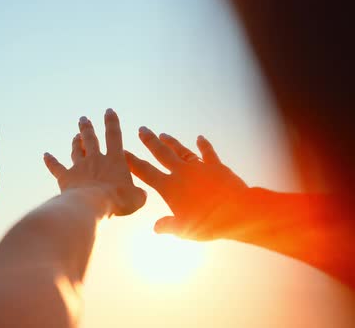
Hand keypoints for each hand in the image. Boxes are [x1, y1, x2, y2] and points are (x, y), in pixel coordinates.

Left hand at [44, 109, 145, 215]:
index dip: (111, 122)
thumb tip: (141, 194)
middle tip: (83, 118)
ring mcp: (79, 167)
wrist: (92, 204)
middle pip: (91, 139)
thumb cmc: (117, 200)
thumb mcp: (137, 198)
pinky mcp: (66, 177)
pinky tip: (45, 155)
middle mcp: (95, 159)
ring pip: (76, 150)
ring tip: (76, 135)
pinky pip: (56, 167)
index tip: (109, 111)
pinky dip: (50, 161)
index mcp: (114, 160)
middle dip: (87, 128)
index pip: (114, 136)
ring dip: (76, 141)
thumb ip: (139, 194)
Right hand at [125, 128, 247, 238]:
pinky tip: (200, 138)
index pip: (146, 172)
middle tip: (142, 129)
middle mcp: (181, 173)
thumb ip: (167, 226)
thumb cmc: (207, 224)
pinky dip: (203, 145)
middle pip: (162, 153)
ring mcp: (199, 167)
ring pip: (181, 150)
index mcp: (170, 188)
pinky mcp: (216, 167)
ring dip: (171, 142)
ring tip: (162, 134)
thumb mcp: (183, 230)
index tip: (122, 153)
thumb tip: (156, 228)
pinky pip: (208, 153)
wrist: (237, 212)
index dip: (132, 162)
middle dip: (150, 141)